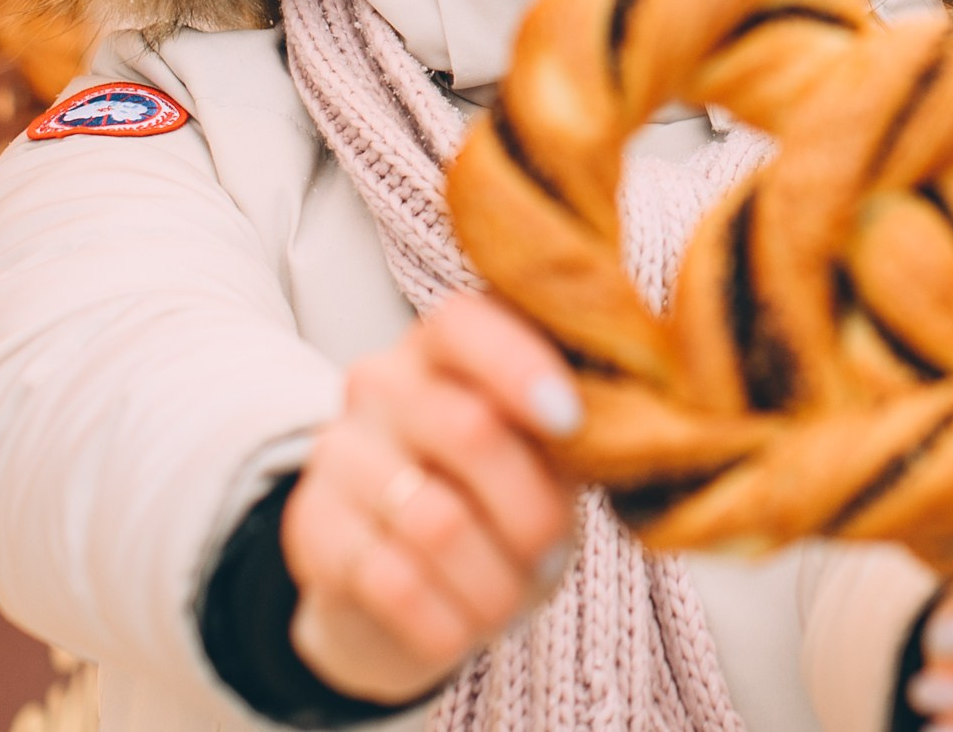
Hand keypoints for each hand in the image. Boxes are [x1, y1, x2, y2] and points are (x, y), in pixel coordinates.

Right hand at [280, 293, 584, 702]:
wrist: (392, 588)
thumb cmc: (492, 502)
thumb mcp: (539, 456)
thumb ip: (574, 428)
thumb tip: (642, 423)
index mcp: (443, 346)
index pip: (466, 323)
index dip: (522, 368)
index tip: (570, 422)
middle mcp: (380, 384)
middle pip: (469, 429)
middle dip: (531, 510)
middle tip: (553, 555)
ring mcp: (338, 453)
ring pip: (437, 521)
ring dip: (495, 582)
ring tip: (511, 602)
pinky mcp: (310, 529)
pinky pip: (393, 583)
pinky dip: (448, 624)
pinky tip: (462, 630)